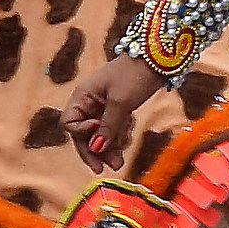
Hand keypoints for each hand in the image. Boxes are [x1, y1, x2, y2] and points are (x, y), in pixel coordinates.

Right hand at [61, 57, 162, 172]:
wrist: (158, 58)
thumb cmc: (134, 74)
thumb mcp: (120, 103)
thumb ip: (108, 127)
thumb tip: (95, 149)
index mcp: (82, 96)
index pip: (70, 124)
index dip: (81, 134)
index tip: (98, 137)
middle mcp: (89, 102)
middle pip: (84, 133)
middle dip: (94, 150)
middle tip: (103, 168)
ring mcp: (103, 106)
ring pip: (99, 134)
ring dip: (108, 149)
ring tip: (119, 164)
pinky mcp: (117, 108)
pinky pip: (112, 129)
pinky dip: (117, 138)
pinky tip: (126, 142)